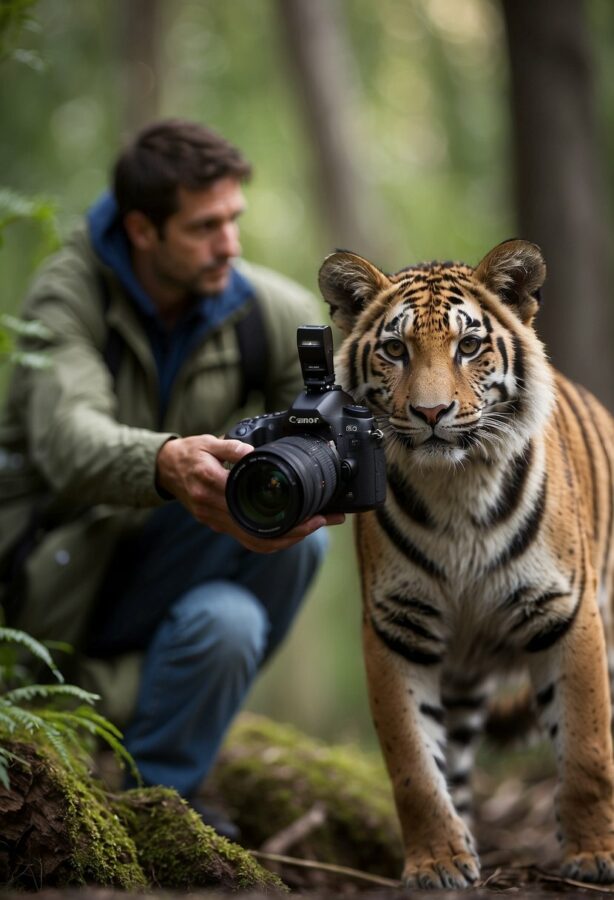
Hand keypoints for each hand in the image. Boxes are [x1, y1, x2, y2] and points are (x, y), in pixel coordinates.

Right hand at [156, 435, 344, 552]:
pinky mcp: (216, 525)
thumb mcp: (208, 442)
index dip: (282, 514)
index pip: (252, 506)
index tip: (308, 509)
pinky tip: (289, 533)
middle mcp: (211, 508)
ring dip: (285, 540)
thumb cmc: (189, 453)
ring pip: (253, 542)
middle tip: (320, 521)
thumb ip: (230, 446)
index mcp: (210, 484)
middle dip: (293, 532)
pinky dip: (269, 540)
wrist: (164, 468)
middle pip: (258, 532)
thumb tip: (251, 451)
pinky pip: (245, 539)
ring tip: (310, 528)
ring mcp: (213, 520)